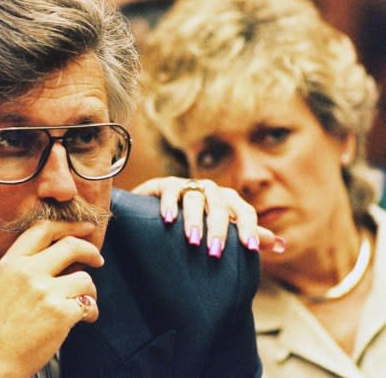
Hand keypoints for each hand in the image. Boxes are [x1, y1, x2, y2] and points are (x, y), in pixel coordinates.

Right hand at [0, 221, 103, 376]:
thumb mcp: (3, 283)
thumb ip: (27, 265)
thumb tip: (64, 253)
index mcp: (11, 262)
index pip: (43, 228)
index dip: (69, 225)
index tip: (85, 228)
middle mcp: (28, 272)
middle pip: (71, 246)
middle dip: (90, 250)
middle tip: (98, 258)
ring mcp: (45, 292)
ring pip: (84, 278)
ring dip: (90, 291)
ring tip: (84, 303)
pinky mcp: (61, 313)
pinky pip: (89, 304)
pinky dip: (91, 312)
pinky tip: (86, 320)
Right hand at [132, 176, 284, 256]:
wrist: (158, 212)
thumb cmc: (197, 224)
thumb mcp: (223, 230)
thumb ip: (248, 235)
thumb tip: (280, 243)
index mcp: (228, 202)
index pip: (244, 212)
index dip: (249, 228)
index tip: (251, 248)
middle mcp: (210, 191)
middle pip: (220, 207)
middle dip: (219, 230)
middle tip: (216, 253)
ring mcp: (187, 186)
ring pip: (195, 199)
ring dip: (194, 220)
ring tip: (193, 241)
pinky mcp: (164, 185)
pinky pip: (170, 191)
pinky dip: (169, 204)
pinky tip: (169, 220)